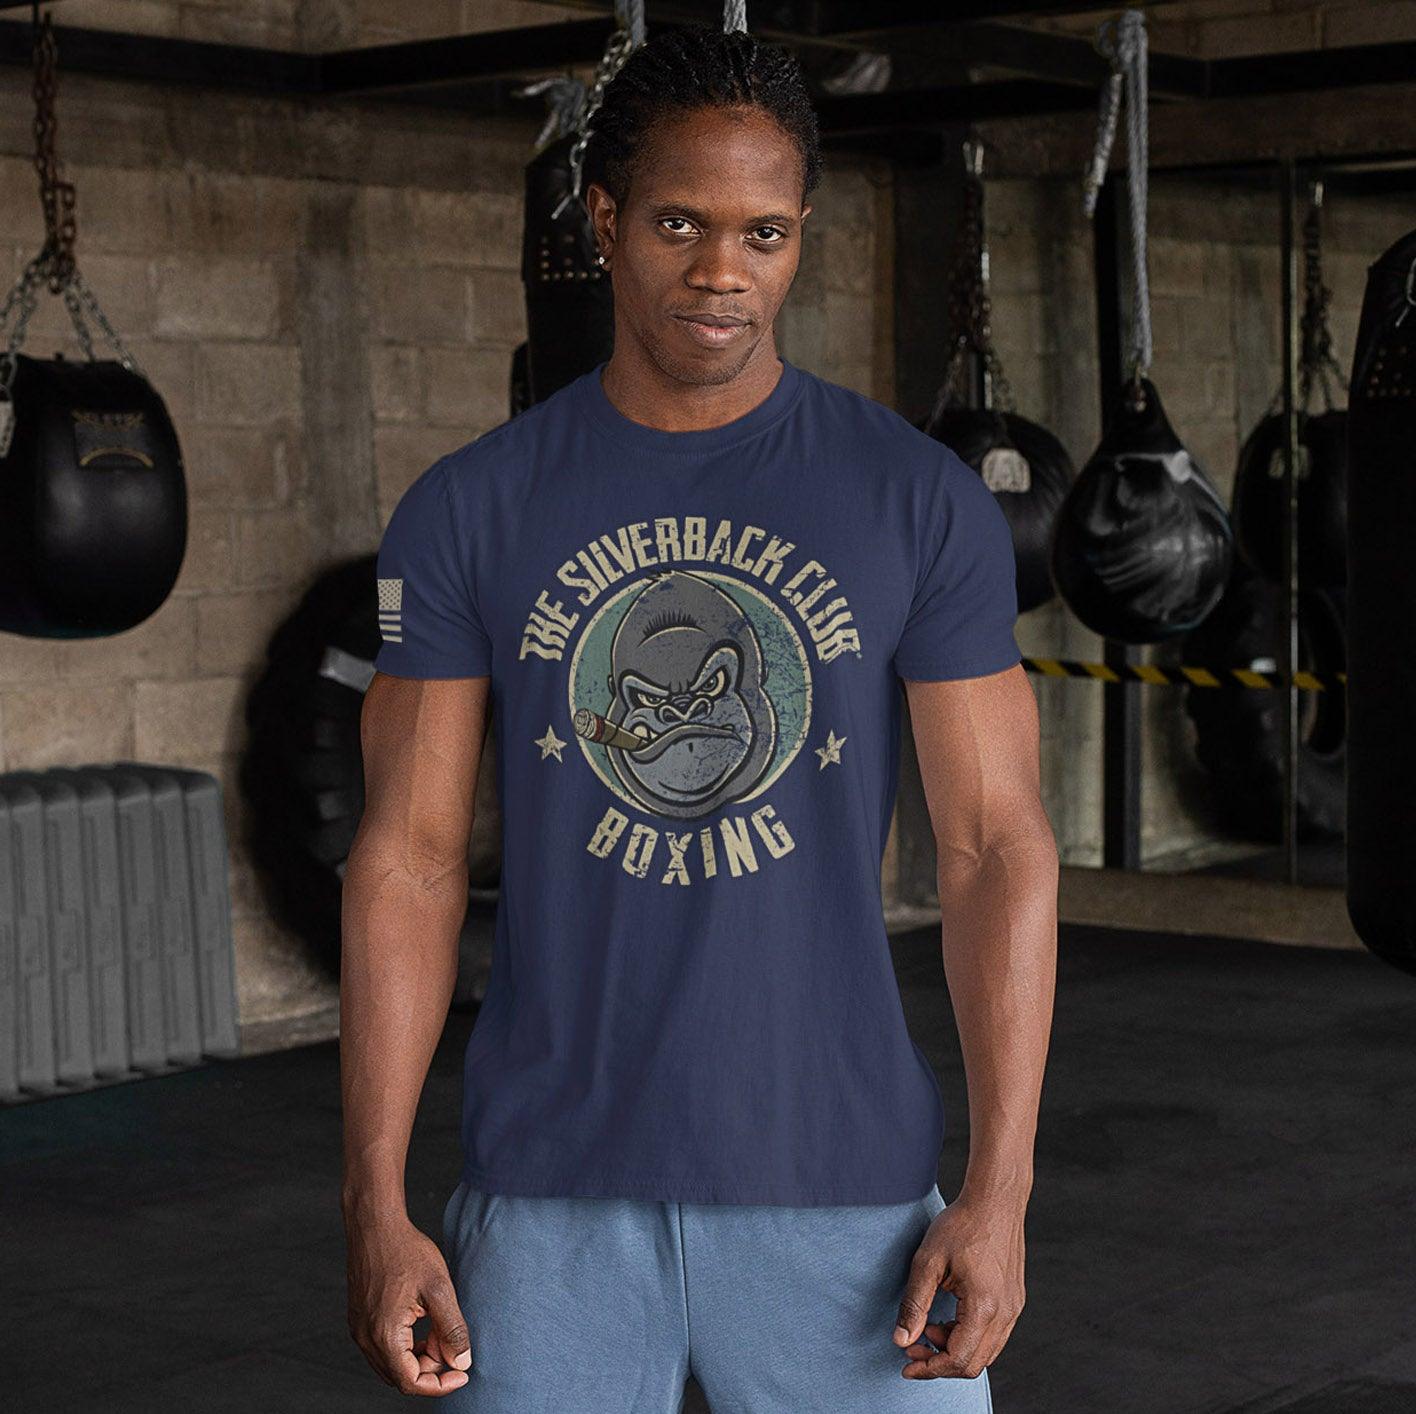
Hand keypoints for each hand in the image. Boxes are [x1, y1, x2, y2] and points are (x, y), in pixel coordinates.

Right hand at [346, 1208, 471, 1395]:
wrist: (375, 1225)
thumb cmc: (406, 1250)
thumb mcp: (439, 1288)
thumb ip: (452, 1329)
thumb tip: (462, 1362)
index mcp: (385, 1335)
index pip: (411, 1382)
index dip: (440, 1385)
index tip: (462, 1374)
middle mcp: (366, 1339)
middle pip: (401, 1377)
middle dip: (431, 1369)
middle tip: (453, 1347)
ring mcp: (359, 1330)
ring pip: (391, 1364)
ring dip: (418, 1359)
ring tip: (440, 1333)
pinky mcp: (359, 1320)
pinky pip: (383, 1348)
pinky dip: (405, 1347)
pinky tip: (422, 1327)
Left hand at [891, 1193, 1025, 1379]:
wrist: (995, 1200)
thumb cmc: (961, 1225)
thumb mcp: (927, 1261)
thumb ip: (914, 1304)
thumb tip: (901, 1340)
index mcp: (984, 1306)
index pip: (958, 1359)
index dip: (930, 1368)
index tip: (906, 1363)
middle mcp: (1005, 1313)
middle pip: (974, 1364)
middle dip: (940, 1362)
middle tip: (912, 1345)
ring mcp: (1014, 1308)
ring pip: (986, 1352)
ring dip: (955, 1350)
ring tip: (929, 1327)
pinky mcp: (1015, 1300)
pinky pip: (994, 1336)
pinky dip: (969, 1337)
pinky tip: (949, 1318)